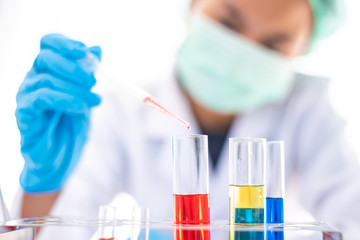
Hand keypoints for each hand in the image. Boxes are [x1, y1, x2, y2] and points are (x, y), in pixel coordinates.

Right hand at [15, 34, 100, 192]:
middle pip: (44, 57)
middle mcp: (33, 79)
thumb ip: (89, 74)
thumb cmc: (71, 126)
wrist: (61, 158)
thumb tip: (98, 48)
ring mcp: (25, 96)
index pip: (48, 44)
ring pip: (46, 80)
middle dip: (73, 67)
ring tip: (96, 100)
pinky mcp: (23, 115)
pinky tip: (81, 108)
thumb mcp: (86, 97)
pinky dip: (65, 100)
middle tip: (94, 81)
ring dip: (76, 89)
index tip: (87, 53)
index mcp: (47, 71)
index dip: (66, 44)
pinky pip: (41, 99)